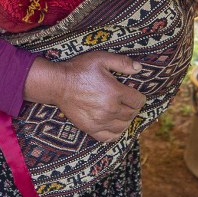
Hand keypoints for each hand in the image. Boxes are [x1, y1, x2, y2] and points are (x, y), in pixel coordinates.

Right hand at [24, 52, 144, 141]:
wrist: (58, 84)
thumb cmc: (79, 69)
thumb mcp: (101, 58)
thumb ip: (122, 62)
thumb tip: (139, 68)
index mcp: (115, 92)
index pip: (138, 101)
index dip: (139, 97)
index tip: (135, 94)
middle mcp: (110, 109)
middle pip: (132, 113)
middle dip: (133, 107)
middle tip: (128, 102)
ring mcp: (100, 121)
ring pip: (123, 126)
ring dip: (126, 120)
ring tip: (122, 113)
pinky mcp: (90, 128)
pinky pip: (110, 137)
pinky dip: (116, 133)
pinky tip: (114, 125)